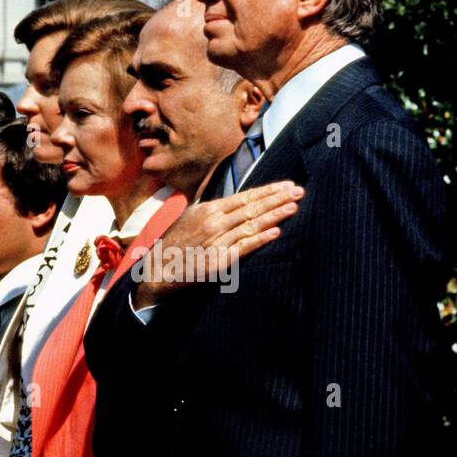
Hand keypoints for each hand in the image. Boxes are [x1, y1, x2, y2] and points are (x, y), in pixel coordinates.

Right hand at [131, 182, 303, 308]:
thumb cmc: (176, 245)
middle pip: (252, 207)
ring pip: (251, 224)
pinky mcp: (218, 261)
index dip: (268, 190)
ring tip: (294, 207)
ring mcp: (217, 241)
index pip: (245, 197)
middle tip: (299, 191)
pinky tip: (276, 232)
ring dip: (275, 215)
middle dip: (277, 198)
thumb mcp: (191, 219)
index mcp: (208, 209)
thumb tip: (233, 204)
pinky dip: (260, 239)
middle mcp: (214, 222)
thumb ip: (212, 211)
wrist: (158, 271)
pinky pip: (243, 247)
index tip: (286, 185)